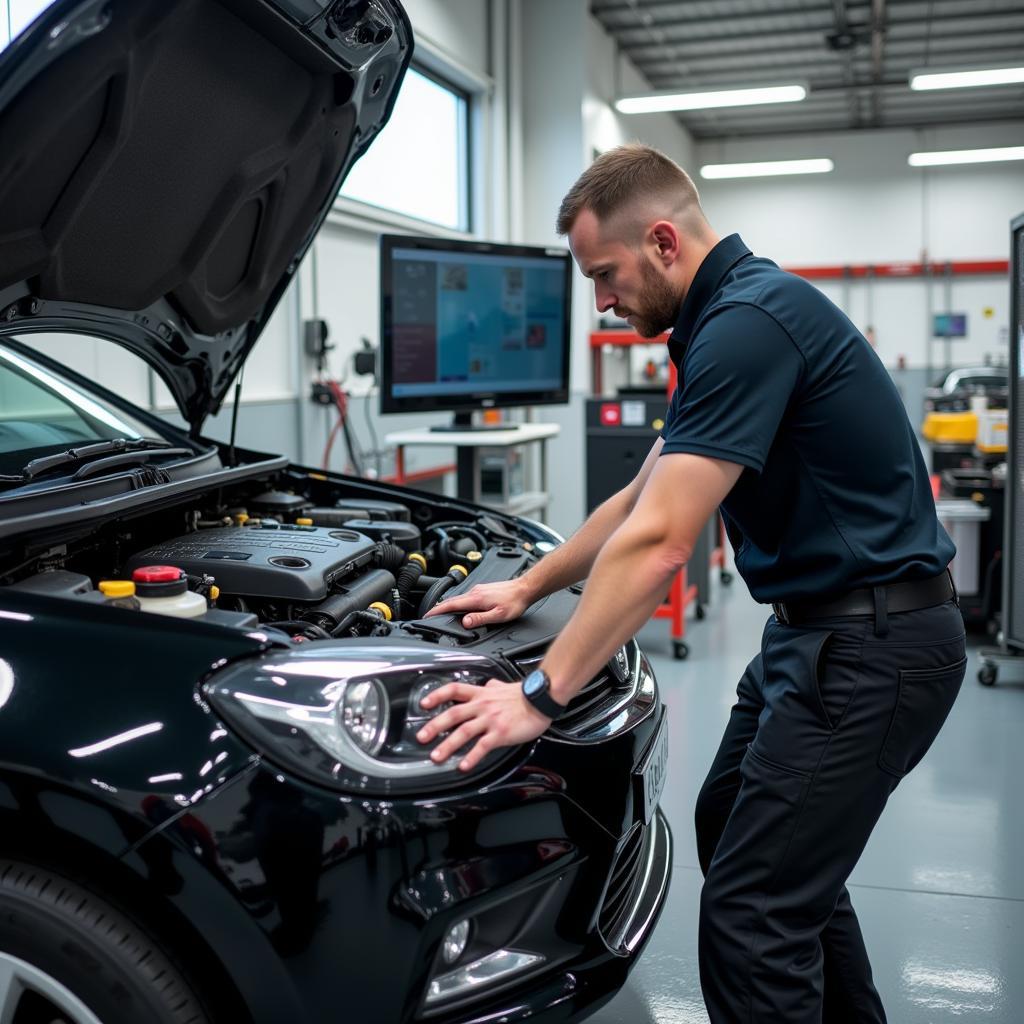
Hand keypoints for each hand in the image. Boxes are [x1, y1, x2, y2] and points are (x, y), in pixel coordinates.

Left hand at [416, 678, 549, 771]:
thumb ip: (492, 687)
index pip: (454, 690)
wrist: (541, 699)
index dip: (437, 696)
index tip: (423, 704)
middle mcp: (483, 706)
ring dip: (447, 745)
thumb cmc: (524, 694)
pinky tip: (463, 766)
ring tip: (436, 757)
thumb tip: (488, 685)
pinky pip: (483, 746)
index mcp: (481, 694)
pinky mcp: (501, 733)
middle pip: (453, 714)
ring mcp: (491, 720)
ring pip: (464, 732)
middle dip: (434, 726)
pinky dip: (472, 757)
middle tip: (421, 737)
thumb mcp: (503, 686)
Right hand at [424, 579, 531, 628]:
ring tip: (441, 612)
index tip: (428, 614)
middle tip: (430, 615)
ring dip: (448, 604)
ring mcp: (479, 589)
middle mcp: (475, 591)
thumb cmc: (514, 602)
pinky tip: (459, 606)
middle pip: (452, 600)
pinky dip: (458, 602)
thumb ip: (480, 618)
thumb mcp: (498, 615)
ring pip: (459, 598)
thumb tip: (465, 622)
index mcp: (476, 598)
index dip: (437, 610)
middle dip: (439, 607)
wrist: (524, 588)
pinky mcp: (483, 589)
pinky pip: (465, 596)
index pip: (451, 604)